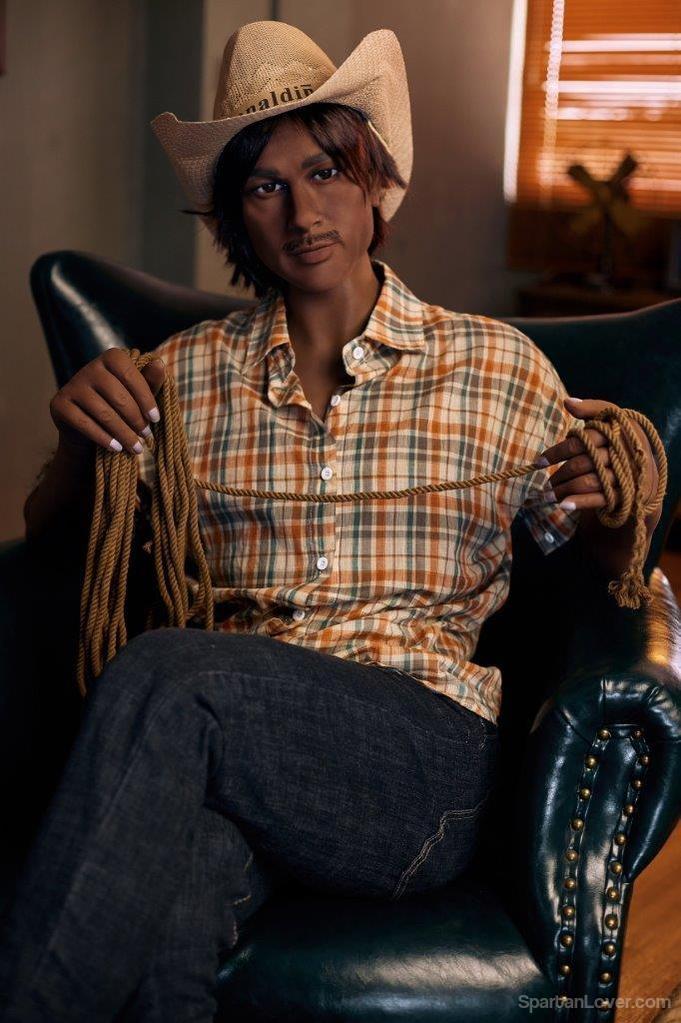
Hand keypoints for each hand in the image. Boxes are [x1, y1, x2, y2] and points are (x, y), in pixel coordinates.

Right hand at [50, 349, 165, 457]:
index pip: (130, 374)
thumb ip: (149, 381)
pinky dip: (103, 438)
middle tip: (146, 436)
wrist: (87, 427)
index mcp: (111, 358)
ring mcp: (72, 385)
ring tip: (136, 448)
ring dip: (123, 433)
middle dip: (136, 419)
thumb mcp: (137, 394)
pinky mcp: (59, 404)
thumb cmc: (119, 407)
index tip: (155, 419)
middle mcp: (90, 367)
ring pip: (103, 412)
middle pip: (117, 395)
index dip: (145, 397)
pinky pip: (84, 423)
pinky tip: (116, 448)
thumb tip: (159, 364)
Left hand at [539, 396, 658, 509]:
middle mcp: (622, 454)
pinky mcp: (625, 494)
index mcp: (618, 433)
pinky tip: (563, 505)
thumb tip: (568, 402)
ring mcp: (624, 476)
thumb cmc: (618, 441)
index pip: (582, 442)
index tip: (539, 462)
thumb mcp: (609, 421)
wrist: (643, 471)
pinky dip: (580, 502)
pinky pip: (599, 499)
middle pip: (582, 464)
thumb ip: (590, 409)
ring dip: (564, 490)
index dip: (558, 452)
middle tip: (546, 483)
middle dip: (559, 474)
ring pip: (587, 482)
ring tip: (548, 496)